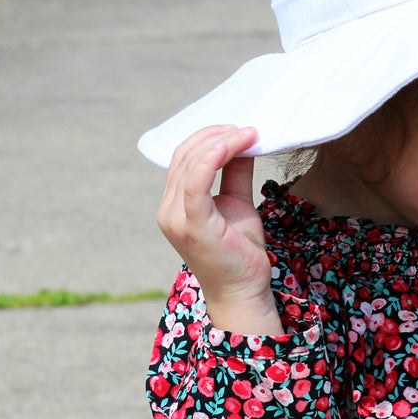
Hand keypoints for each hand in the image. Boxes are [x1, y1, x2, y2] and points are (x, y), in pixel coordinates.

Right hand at [158, 125, 283, 335]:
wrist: (243, 290)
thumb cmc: (240, 252)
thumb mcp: (239, 203)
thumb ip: (236, 173)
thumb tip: (244, 141)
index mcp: (175, 204)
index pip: (184, 158)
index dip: (209, 137)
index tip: (239, 128)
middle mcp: (168, 209)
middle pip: (185, 155)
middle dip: (217, 135)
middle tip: (248, 128)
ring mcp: (175, 217)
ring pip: (190, 163)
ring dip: (221, 142)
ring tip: (249, 134)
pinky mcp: (192, 224)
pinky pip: (196, 182)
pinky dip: (212, 158)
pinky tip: (231, 145)